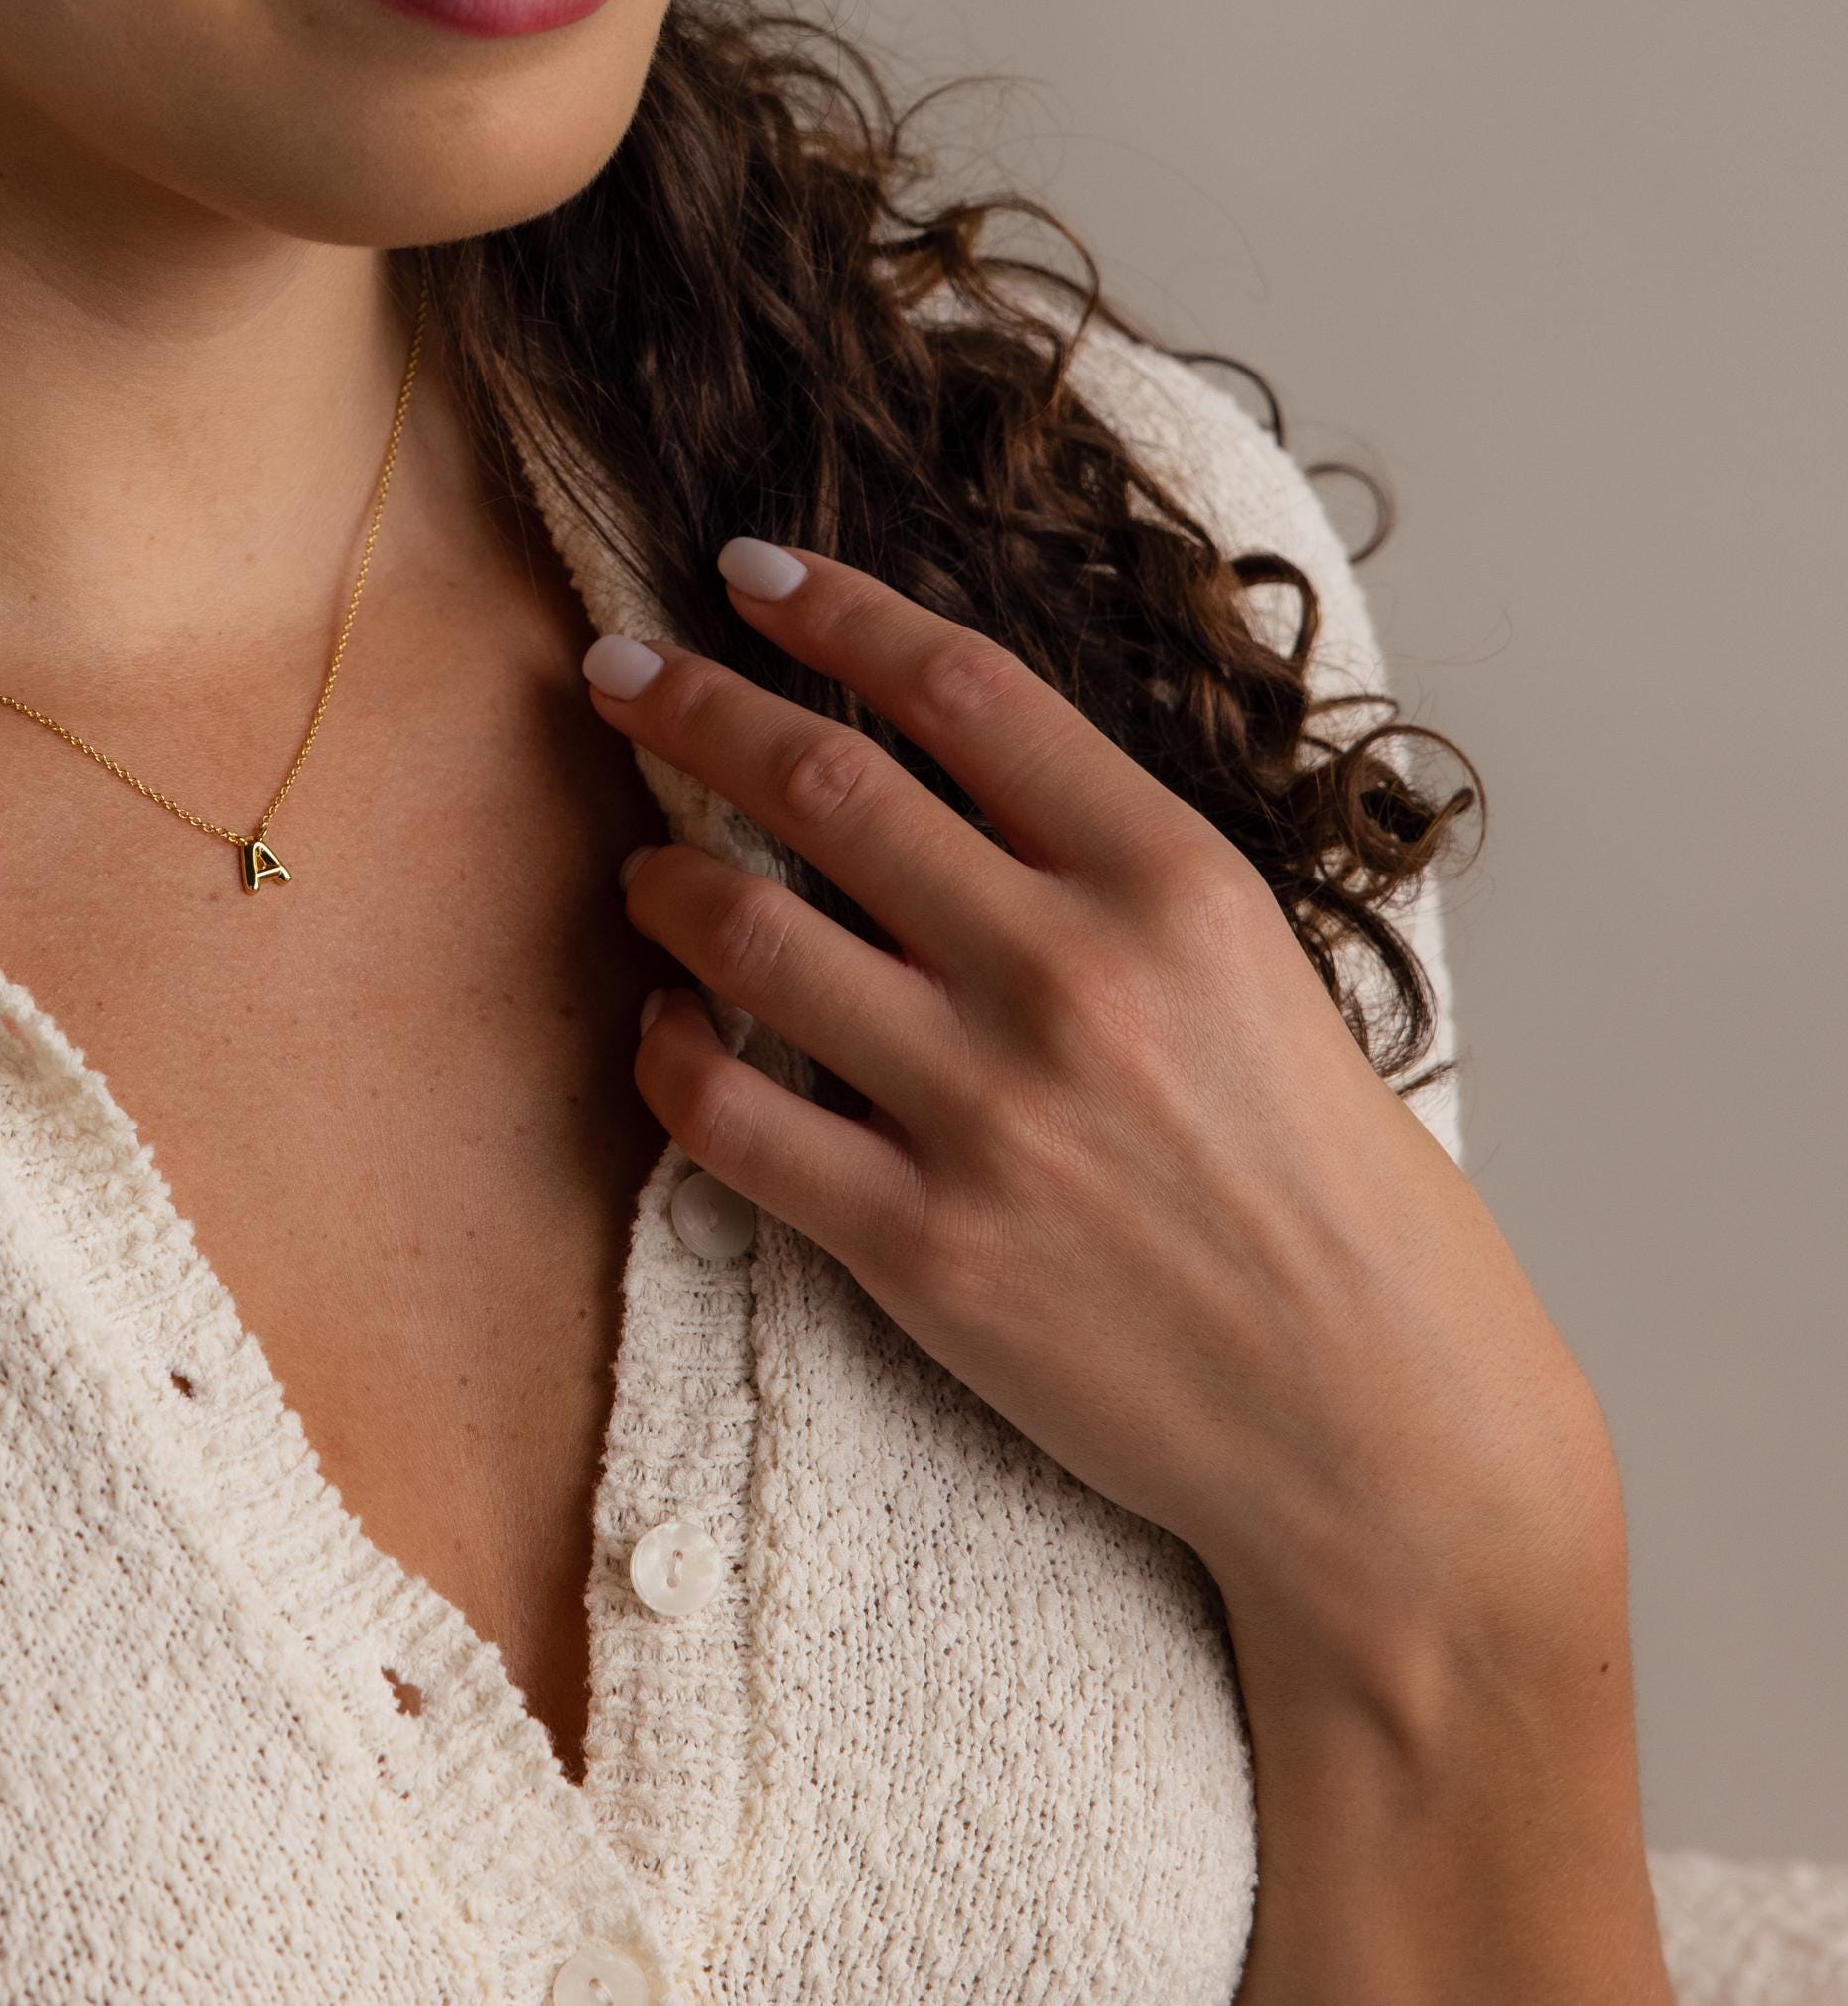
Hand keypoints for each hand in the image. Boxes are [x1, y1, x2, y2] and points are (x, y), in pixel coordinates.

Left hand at [584, 541, 1620, 1691]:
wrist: (1387, 1435)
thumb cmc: (1335, 1197)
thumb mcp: (1262, 972)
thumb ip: (1105, 869)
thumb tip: (932, 767)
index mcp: (1175, 885)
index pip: (963, 688)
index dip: (835, 609)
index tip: (748, 570)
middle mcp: (1072, 976)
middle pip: (825, 782)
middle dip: (693, 705)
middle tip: (618, 666)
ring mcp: (990, 1114)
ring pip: (749, 935)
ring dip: (662, 878)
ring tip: (639, 865)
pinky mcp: (923, 1251)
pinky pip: (730, 1118)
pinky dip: (665, 1055)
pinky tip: (659, 1027)